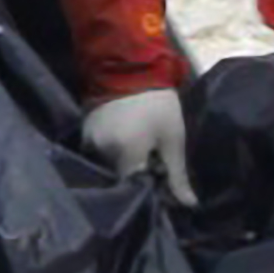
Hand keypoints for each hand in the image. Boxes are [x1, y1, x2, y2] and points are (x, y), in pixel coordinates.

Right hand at [80, 87, 195, 205]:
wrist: (133, 67)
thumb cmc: (159, 105)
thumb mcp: (173, 139)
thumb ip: (177, 175)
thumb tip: (189, 205)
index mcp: (124, 155)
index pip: (133, 186)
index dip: (148, 183)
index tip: (160, 173)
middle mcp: (101, 152)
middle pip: (119, 176)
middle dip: (136, 170)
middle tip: (153, 155)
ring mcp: (88, 140)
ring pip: (108, 164)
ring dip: (123, 160)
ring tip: (139, 142)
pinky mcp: (83, 130)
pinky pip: (98, 151)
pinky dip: (112, 149)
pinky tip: (126, 135)